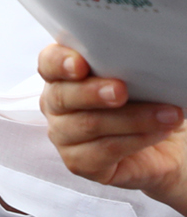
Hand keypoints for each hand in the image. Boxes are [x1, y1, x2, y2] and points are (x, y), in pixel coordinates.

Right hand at [39, 43, 186, 205]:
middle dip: (93, 92)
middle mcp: (56, 105)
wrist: (168, 142)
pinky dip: (136, 139)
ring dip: (132, 118)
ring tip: (167, 114)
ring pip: (88, 124)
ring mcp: (63, 136)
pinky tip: (159, 132)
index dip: (59, 62)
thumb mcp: (136, 77)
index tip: (79, 64)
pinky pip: (104, 150)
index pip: (48, 62)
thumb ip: (123, 64)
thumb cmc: (147, 102)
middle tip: (121, 90)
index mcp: (62, 75)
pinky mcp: (79, 163)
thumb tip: (140, 53)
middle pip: (62, 96)